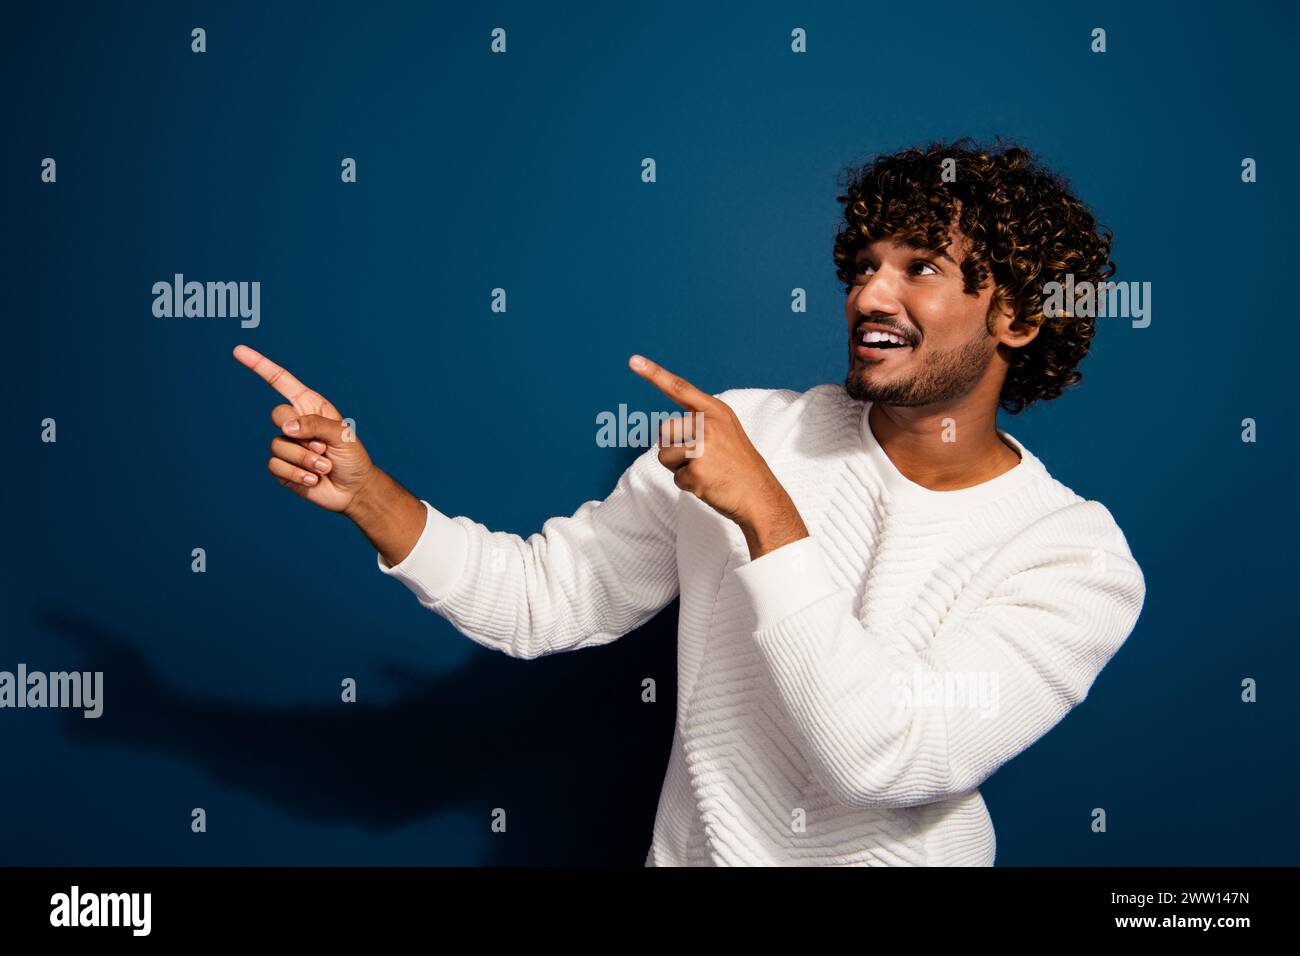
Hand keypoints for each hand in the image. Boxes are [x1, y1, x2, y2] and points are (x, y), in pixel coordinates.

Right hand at [232, 344, 376, 513]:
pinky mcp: (282, 467)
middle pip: (277, 415)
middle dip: (302, 433)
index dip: (259, 365)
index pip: (281, 381)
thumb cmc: (353, 458)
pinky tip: (314, 480)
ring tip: (324, 466)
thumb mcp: (342, 434)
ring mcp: (287, 444)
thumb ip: (315, 424)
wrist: (353, 490)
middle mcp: (295, 422)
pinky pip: (276, 466)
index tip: (238, 351)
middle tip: (324, 447)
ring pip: (278, 445)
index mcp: (310, 406)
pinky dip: (298, 474)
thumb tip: (286, 427)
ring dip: (305, 459)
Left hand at [628, 354, 808, 558]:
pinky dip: (688, 485)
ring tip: (706, 470)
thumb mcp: (725, 431)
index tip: (634, 361)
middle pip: (664, 430)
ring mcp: (703, 447)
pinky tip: (709, 484)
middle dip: (673, 447)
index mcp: (715, 411)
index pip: (680, 388)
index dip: (654, 374)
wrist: (760, 495)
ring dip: (678, 467)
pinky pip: (676, 478)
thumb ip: (699, 423)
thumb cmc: (738, 465)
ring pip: (664, 455)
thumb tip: (665, 432)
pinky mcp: (697, 471)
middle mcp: (708, 425)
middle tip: (700, 458)